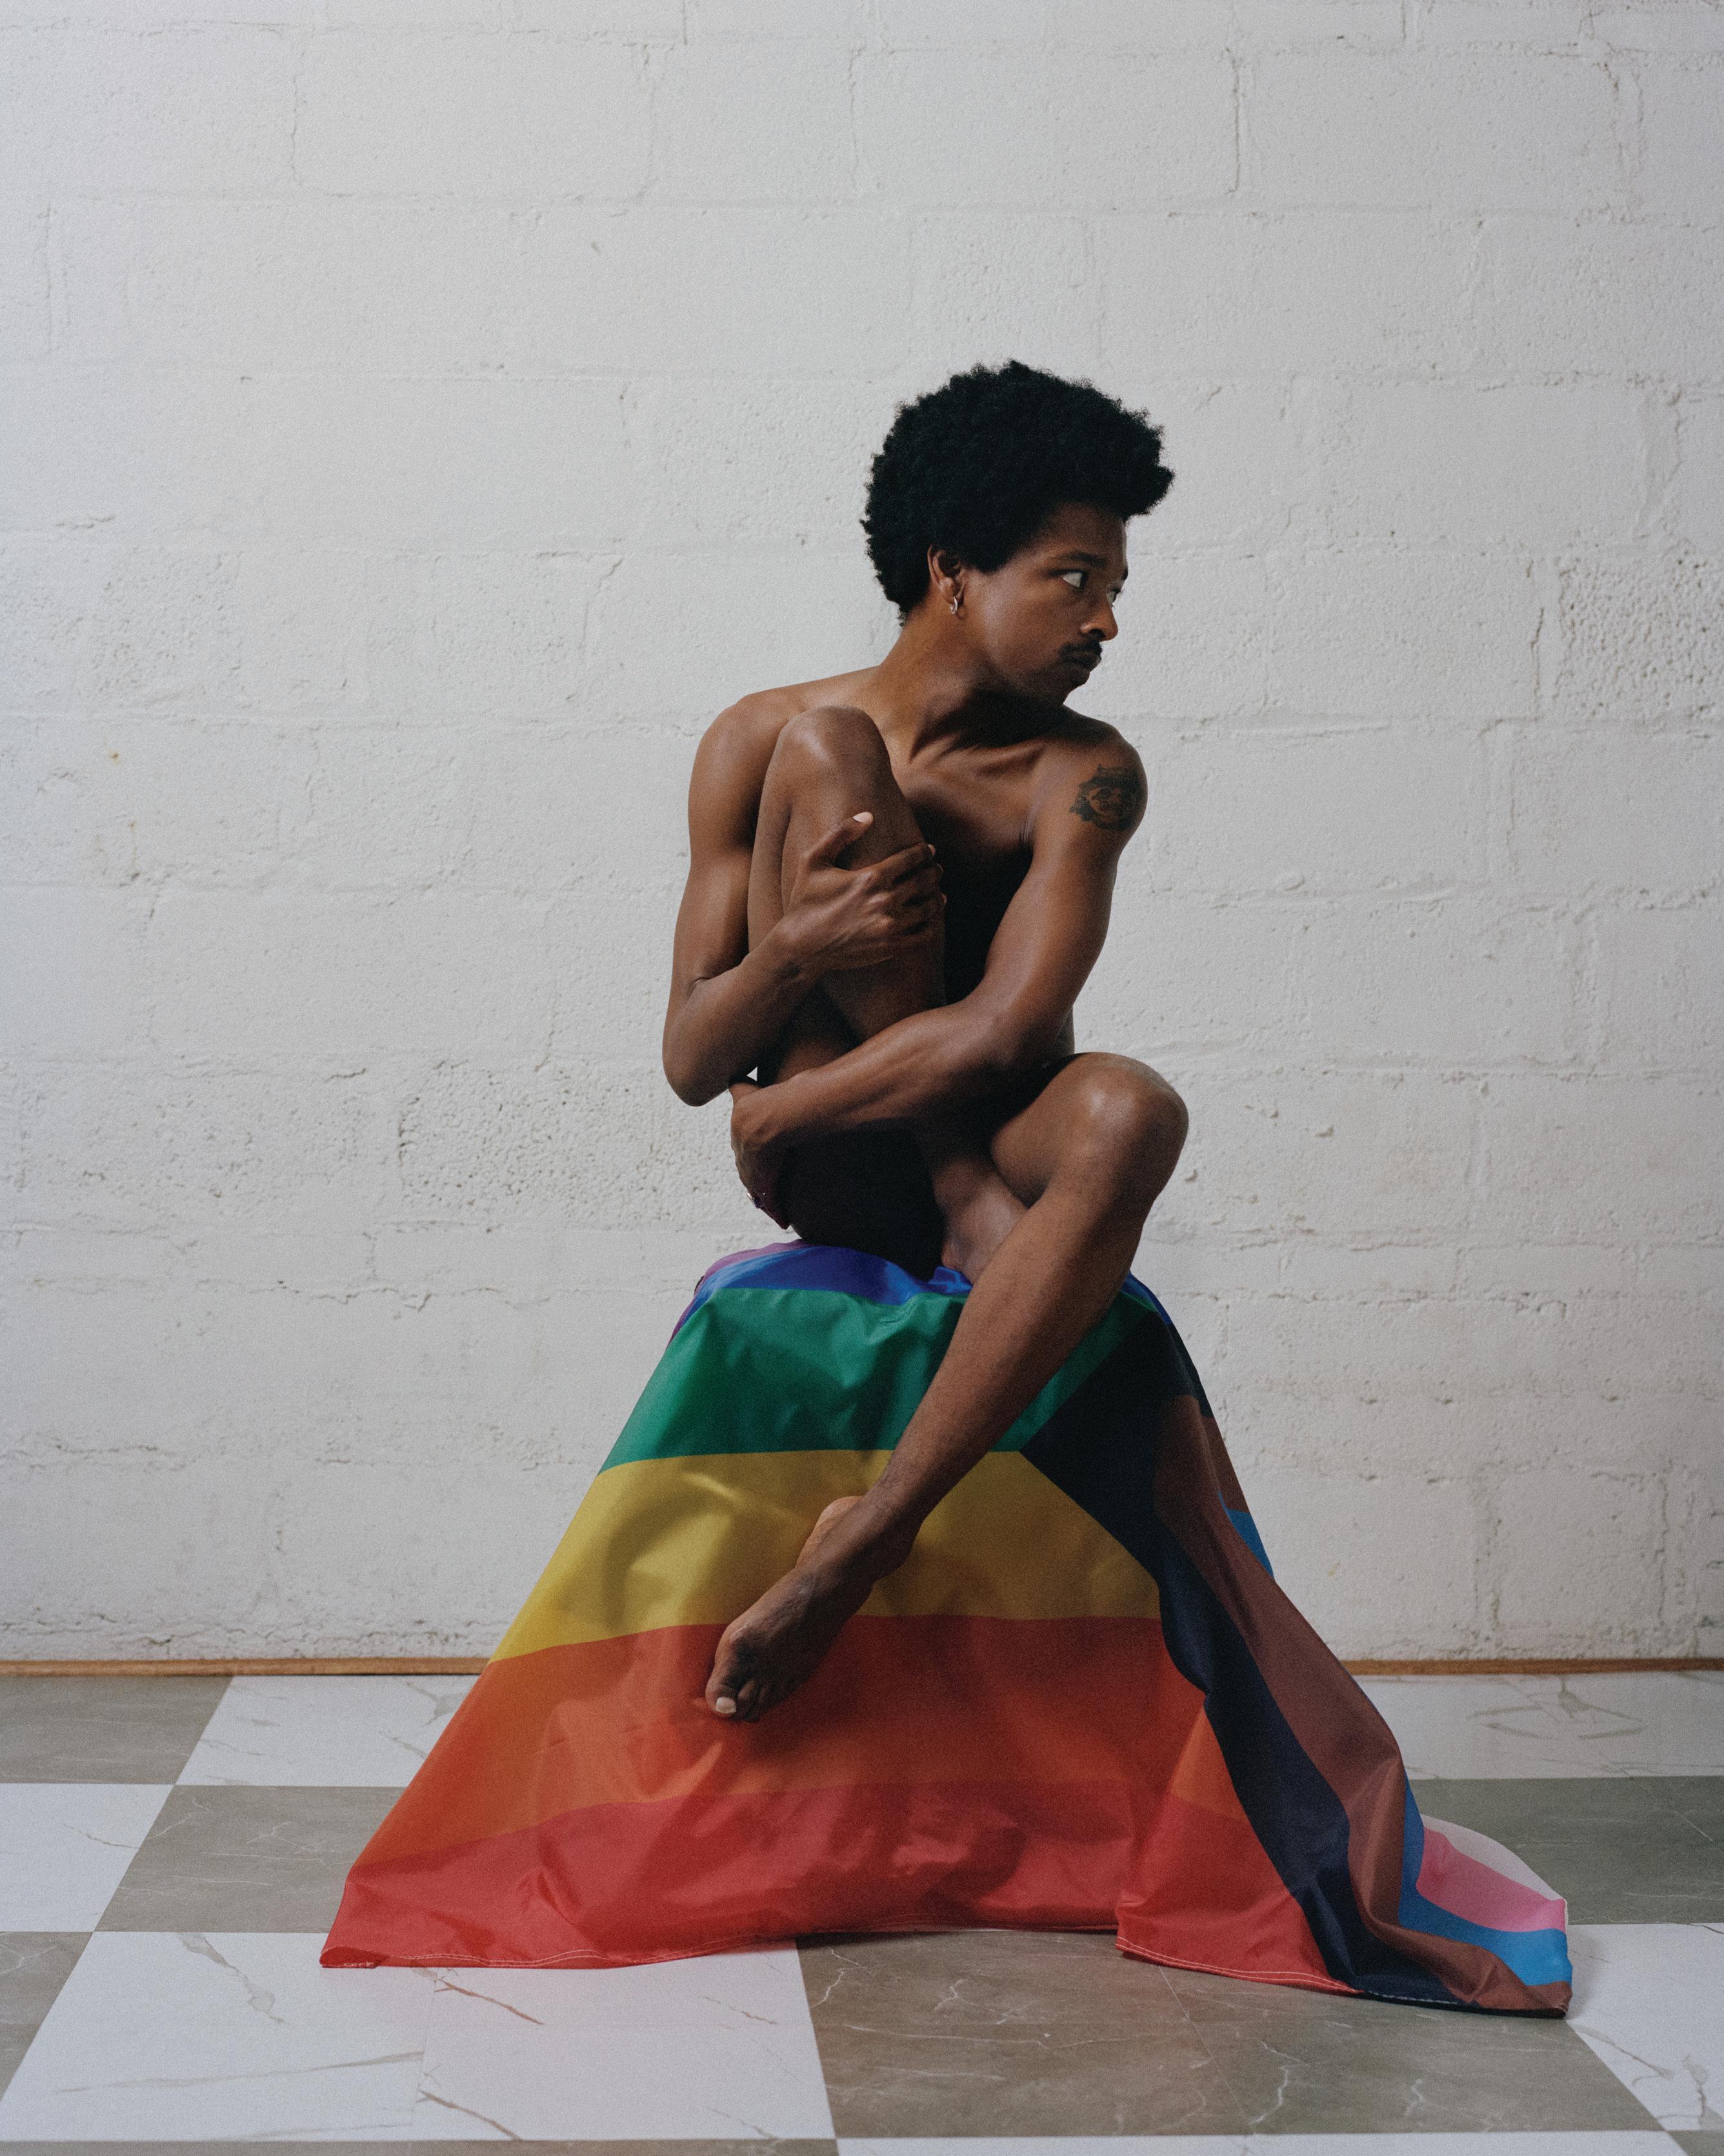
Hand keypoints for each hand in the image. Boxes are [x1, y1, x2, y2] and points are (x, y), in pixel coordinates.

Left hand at [728, 1078, 788, 1225]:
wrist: (767, 1118)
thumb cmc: (761, 1101)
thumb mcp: (744, 1090)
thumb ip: (739, 1085)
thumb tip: (733, 1077)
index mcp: (739, 1137)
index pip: (742, 1151)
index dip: (747, 1158)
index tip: (753, 1163)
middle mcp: (743, 1156)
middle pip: (748, 1174)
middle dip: (754, 1182)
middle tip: (760, 1193)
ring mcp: (753, 1172)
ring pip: (758, 1191)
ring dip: (765, 1201)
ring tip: (773, 1212)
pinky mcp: (765, 1183)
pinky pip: (771, 1202)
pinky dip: (776, 1212)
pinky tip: (782, 1221)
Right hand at [780, 811, 943, 975]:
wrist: (801, 947)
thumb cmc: (805, 901)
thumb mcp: (813, 861)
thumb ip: (841, 833)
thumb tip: (868, 815)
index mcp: (870, 877)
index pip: (910, 859)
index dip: (923, 852)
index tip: (929, 850)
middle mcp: (884, 901)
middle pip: (923, 882)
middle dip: (934, 873)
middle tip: (938, 869)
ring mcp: (889, 926)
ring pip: (926, 908)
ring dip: (936, 899)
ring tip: (939, 895)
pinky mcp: (890, 947)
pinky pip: (922, 935)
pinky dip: (930, 926)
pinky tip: (930, 921)